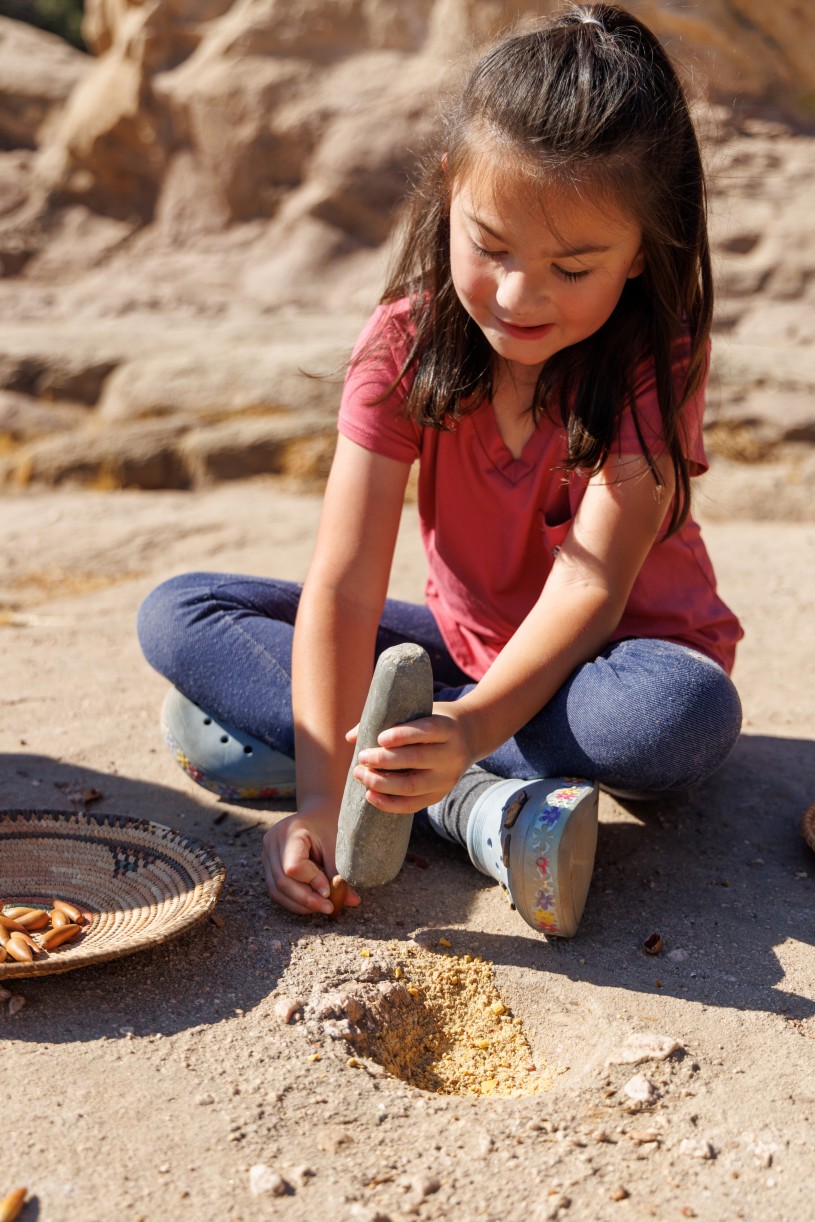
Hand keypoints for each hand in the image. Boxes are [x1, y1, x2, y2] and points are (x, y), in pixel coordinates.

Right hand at [262, 797, 360, 915]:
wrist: (318, 810)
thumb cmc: (329, 823)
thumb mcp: (337, 844)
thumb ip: (340, 873)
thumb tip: (352, 902)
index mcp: (289, 832)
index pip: (294, 867)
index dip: (312, 883)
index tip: (330, 892)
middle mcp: (271, 842)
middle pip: (282, 882)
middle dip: (306, 900)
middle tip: (329, 908)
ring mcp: (266, 854)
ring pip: (276, 890)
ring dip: (299, 904)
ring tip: (321, 907)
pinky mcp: (268, 864)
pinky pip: (276, 890)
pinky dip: (293, 900)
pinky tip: (311, 902)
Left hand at [346, 700, 473, 812]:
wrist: (470, 736)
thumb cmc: (434, 720)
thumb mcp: (420, 712)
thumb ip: (388, 720)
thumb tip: (351, 737)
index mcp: (448, 729)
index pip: (427, 731)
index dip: (403, 735)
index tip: (379, 737)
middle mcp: (451, 754)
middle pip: (417, 760)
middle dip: (384, 760)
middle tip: (362, 757)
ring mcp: (447, 778)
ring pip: (412, 785)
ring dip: (382, 783)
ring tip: (360, 774)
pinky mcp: (440, 794)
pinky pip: (412, 804)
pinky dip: (389, 803)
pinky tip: (370, 795)